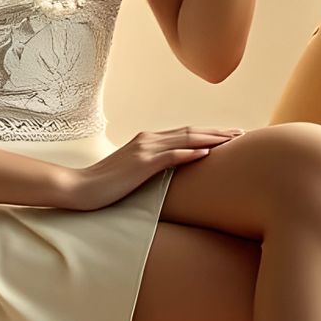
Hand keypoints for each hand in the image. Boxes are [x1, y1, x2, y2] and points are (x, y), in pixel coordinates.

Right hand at [58, 127, 242, 210]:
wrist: (79, 188)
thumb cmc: (104, 185)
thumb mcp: (131, 173)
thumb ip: (149, 167)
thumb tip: (167, 173)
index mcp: (146, 141)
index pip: (184, 134)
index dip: (208, 133)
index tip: (228, 136)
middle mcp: (148, 140)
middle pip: (190, 132)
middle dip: (217, 132)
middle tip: (241, 134)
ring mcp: (144, 150)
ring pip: (185, 139)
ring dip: (211, 139)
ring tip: (233, 140)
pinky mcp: (141, 164)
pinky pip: (170, 156)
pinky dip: (190, 153)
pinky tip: (207, 153)